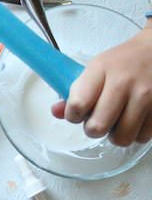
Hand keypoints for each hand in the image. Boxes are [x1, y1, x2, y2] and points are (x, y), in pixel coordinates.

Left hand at [51, 23, 151, 145]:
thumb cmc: (122, 61)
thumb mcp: (95, 69)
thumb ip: (73, 92)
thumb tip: (56, 112)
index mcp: (100, 69)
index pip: (77, 105)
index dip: (73, 115)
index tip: (77, 113)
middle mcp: (123, 83)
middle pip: (97, 127)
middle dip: (93, 129)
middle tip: (98, 119)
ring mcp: (146, 96)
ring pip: (121, 138)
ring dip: (116, 134)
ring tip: (118, 120)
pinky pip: (142, 137)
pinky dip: (136, 133)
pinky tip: (135, 119)